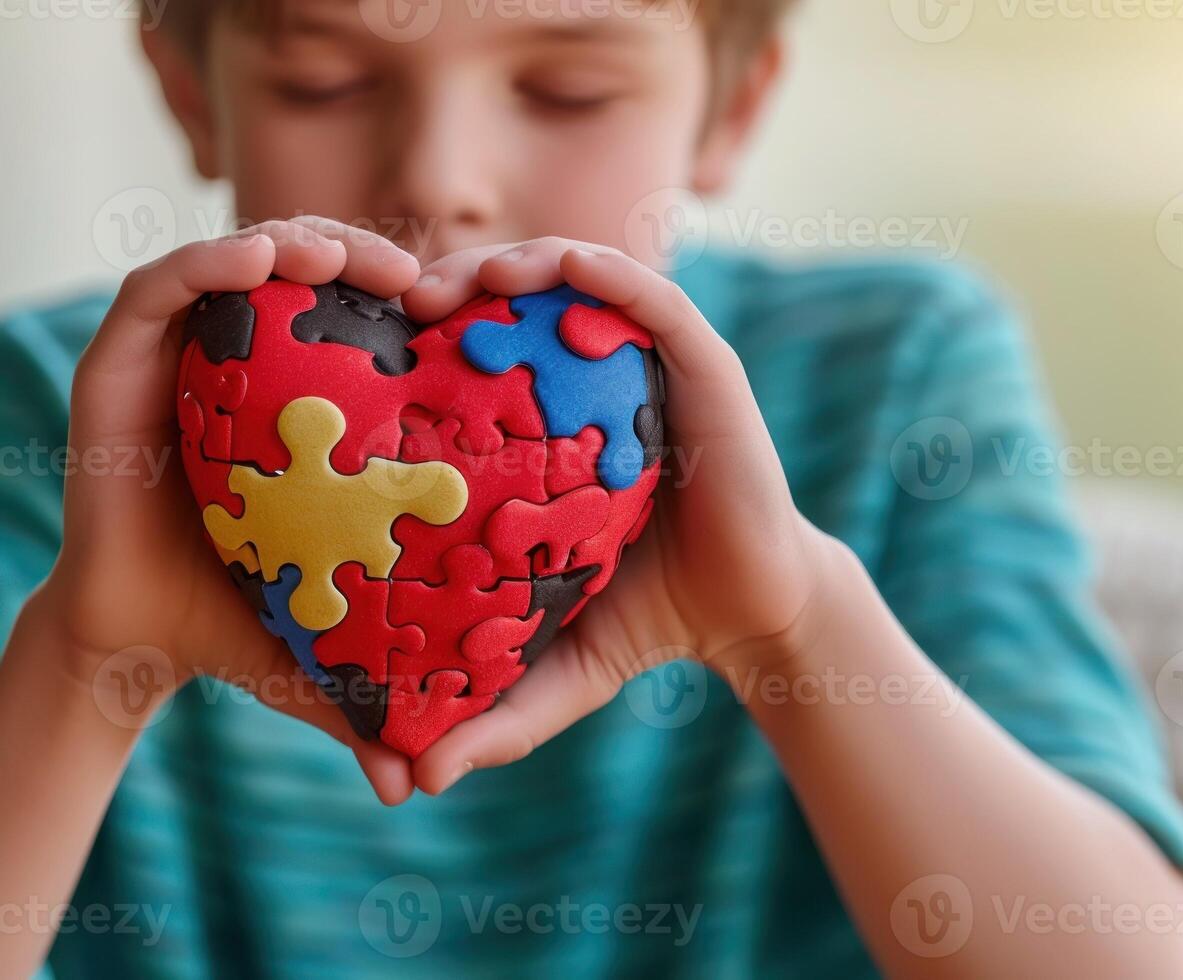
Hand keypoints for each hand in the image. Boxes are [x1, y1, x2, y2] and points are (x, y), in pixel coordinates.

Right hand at [34, 216, 420, 803]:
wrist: (136, 636)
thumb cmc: (242, 621)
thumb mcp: (325, 642)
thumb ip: (372, 694)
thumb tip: (414, 786)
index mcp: (315, 411)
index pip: (370, 329)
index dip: (417, 308)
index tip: (467, 316)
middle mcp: (253, 372)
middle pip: (315, 281)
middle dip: (366, 260)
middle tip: (419, 279)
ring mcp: (188, 362)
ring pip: (246, 268)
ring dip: (297, 245)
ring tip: (348, 261)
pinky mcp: (122, 364)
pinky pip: (162, 289)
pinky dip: (208, 263)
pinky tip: (257, 262)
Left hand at [401, 238, 844, 792]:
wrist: (751, 615)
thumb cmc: (650, 621)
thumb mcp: (558, 661)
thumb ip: (494, 710)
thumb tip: (416, 783)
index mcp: (556, 429)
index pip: (481, 359)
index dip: (421, 339)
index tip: (361, 349)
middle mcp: (602, 385)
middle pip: (521, 305)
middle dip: (459, 286)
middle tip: (397, 300)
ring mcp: (654, 369)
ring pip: (580, 285)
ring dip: (519, 264)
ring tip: (462, 281)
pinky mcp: (705, 366)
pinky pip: (651, 298)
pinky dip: (602, 273)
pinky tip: (555, 268)